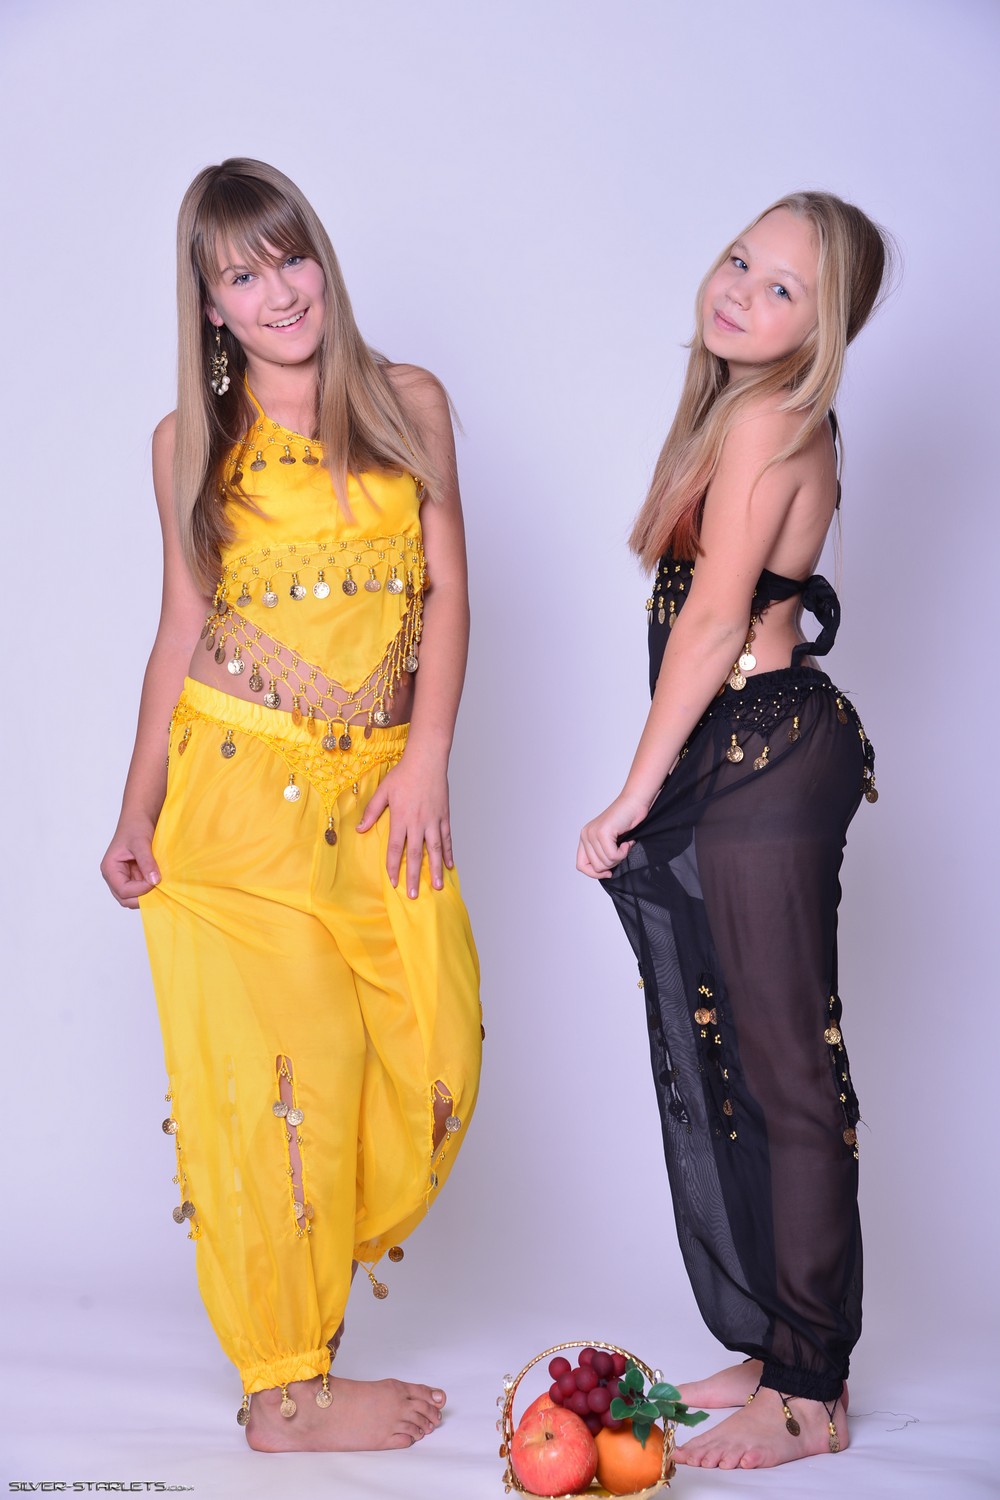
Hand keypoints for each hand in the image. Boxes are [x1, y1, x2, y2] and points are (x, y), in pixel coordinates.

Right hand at [101, 818, 160, 908]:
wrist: (140, 817)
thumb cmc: (136, 826)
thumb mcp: (141, 843)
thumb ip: (147, 862)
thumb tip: (154, 881)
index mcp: (110, 868)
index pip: (122, 891)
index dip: (140, 890)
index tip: (155, 881)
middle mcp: (114, 876)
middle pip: (126, 898)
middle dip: (142, 897)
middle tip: (159, 888)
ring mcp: (124, 876)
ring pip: (134, 896)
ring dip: (147, 893)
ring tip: (160, 883)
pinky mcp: (134, 875)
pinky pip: (141, 888)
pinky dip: (150, 887)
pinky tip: (160, 880)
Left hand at [356, 756, 452, 898]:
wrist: (427, 760)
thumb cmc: (404, 774)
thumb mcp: (383, 791)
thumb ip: (371, 811)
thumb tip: (360, 829)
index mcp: (401, 818)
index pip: (395, 848)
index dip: (393, 866)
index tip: (393, 882)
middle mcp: (418, 823)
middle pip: (415, 855)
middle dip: (413, 876)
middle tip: (413, 895)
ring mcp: (434, 821)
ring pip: (435, 850)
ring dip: (436, 870)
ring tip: (437, 886)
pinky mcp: (444, 817)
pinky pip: (447, 839)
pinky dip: (448, 853)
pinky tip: (449, 865)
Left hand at [577, 790, 650, 879]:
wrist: (635, 802)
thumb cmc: (626, 821)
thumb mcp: (609, 842)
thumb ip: (601, 855)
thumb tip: (601, 872)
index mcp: (584, 838)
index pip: (581, 865)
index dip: (595, 873)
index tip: (608, 872)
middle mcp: (585, 835)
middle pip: (595, 867)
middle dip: (612, 864)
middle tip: (621, 851)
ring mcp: (592, 833)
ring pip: (605, 862)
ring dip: (620, 857)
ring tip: (625, 844)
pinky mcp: (602, 832)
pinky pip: (613, 856)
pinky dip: (624, 852)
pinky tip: (628, 842)